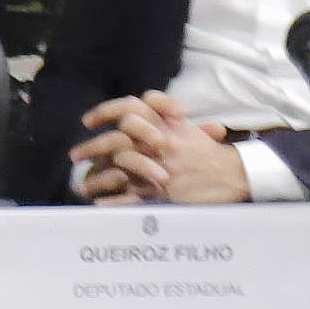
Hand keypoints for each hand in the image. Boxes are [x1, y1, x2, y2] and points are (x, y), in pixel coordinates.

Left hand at [73, 92, 251, 206]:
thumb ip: (164, 116)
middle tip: (75, 156)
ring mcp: (161, 167)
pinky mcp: (164, 191)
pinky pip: (132, 196)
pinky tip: (98, 203)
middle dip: (91, 148)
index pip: (131, 107)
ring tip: (81, 186)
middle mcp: (161, 142)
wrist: (234, 175)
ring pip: (119, 169)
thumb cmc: (209, 152)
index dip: (106, 111)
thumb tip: (140, 105)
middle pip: (117, 139)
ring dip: (96, 178)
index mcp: (166, 124)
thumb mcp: (188, 126)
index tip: (88, 121)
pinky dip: (113, 201)